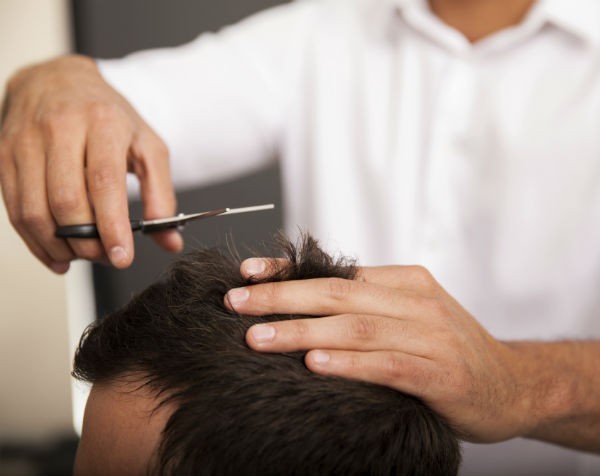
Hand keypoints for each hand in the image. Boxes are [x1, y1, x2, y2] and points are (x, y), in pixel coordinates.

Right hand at [0, 55, 181, 272]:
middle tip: (105, 256)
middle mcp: (60, 128)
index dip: (112, 225)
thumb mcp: (147, 146)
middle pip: (66, 200)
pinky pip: (14, 209)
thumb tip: (170, 240)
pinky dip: (36, 241)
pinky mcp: (4, 156)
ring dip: (59, 245)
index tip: (121, 256)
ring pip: (35, 209)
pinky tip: (57, 253)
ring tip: (83, 256)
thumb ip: (161, 194)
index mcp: (102, 122)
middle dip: (87, 241)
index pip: (104, 181)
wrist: (59, 81)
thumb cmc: (107, 116)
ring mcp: (26, 141)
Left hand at [225, 259, 535, 442]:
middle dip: (282, 298)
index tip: (247, 274)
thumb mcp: (409, 315)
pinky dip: (349, 363)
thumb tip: (301, 302)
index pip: (337, 272)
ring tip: (258, 337)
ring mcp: (431, 337)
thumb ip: (366, 306)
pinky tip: (315, 365)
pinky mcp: (442, 375)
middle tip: (236, 302)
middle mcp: (417, 302)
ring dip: (302, 331)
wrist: (512, 383)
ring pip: (356, 327)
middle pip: (338, 294)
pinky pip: (388, 365)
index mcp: (405, 281)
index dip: (289, 273)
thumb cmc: (449, 349)